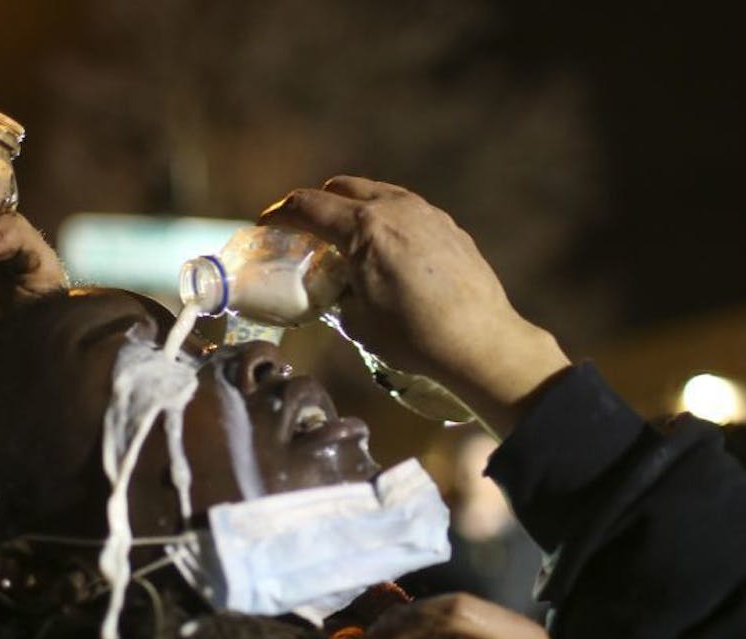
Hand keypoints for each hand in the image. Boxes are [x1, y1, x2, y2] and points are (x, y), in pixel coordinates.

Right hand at [259, 177, 569, 434]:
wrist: (480, 342)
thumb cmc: (416, 338)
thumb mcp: (358, 322)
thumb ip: (337, 294)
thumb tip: (335, 288)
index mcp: (363, 229)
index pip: (306, 206)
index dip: (277, 215)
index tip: (266, 226)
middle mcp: (394, 208)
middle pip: (339, 188)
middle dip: (315, 206)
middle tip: (305, 233)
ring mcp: (425, 213)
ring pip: (376, 193)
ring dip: (352, 210)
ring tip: (346, 242)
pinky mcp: (448, 226)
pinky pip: (405, 210)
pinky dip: (385, 221)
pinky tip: (387, 253)